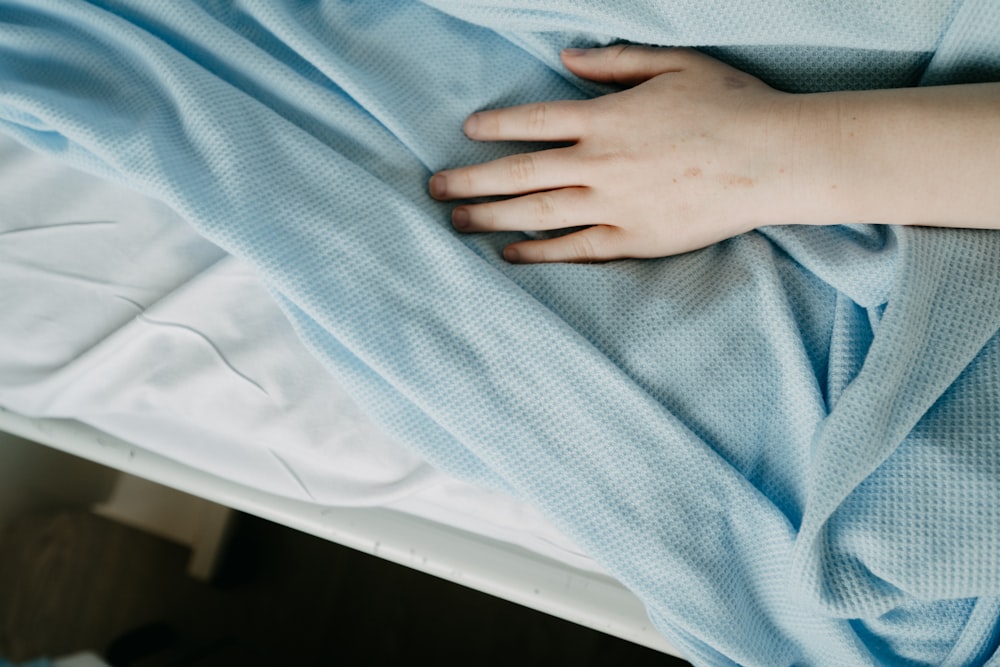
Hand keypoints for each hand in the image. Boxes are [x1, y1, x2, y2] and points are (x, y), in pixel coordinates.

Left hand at [429, 45, 801, 262]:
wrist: (772, 159)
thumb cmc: (730, 104)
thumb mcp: (674, 64)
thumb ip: (615, 62)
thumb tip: (567, 57)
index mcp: (605, 119)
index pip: (533, 122)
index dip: (495, 127)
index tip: (467, 132)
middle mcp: (598, 164)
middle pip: (519, 174)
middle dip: (470, 180)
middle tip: (433, 188)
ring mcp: (612, 206)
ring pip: (536, 214)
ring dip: (490, 217)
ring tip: (455, 222)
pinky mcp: (632, 240)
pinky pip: (574, 249)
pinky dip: (538, 253)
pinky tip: (508, 254)